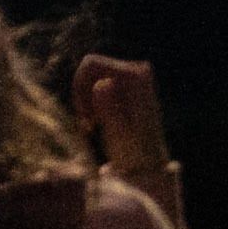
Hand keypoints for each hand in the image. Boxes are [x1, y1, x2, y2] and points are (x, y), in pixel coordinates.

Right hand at [72, 53, 170, 180]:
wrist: (148, 165)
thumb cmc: (134, 154)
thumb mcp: (119, 136)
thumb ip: (111, 110)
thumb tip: (102, 84)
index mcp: (136, 77)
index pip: (91, 64)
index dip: (80, 88)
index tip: (84, 115)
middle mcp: (138, 70)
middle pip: (90, 67)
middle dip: (82, 94)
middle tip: (87, 122)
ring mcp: (134, 74)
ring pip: (91, 75)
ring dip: (85, 99)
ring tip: (92, 124)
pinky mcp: (127, 82)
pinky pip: (97, 81)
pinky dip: (91, 100)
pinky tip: (97, 121)